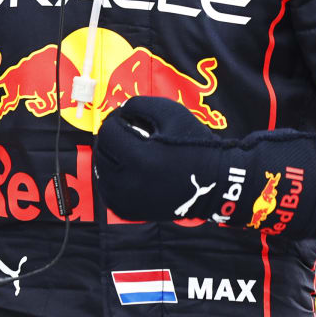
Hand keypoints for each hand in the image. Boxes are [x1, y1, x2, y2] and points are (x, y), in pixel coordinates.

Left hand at [95, 97, 230, 222]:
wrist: (215, 183)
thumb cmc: (195, 145)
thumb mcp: (171, 112)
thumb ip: (138, 104)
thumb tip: (118, 112)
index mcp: (140, 159)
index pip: (107, 132)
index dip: (116, 119)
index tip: (129, 118)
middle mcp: (129, 184)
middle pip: (101, 151)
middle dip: (111, 136)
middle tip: (128, 131)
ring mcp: (127, 201)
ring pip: (100, 170)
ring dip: (109, 155)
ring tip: (127, 149)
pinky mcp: (128, 212)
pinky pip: (107, 189)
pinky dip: (112, 175)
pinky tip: (126, 167)